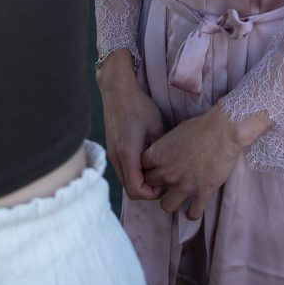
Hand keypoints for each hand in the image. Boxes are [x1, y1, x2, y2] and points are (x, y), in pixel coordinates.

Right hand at [97, 54, 165, 200]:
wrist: (117, 90)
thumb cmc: (139, 105)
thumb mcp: (157, 127)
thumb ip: (162, 150)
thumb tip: (171, 167)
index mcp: (127, 154)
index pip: (136, 190)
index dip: (152, 194)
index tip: (166, 184)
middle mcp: (116, 158)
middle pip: (130, 190)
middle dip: (148, 191)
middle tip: (164, 180)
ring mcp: (112, 155)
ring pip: (126, 181)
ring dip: (140, 182)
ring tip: (158, 170)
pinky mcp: (112, 150)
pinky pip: (123, 171)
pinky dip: (135, 173)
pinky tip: (148, 162)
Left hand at [140, 105, 245, 219]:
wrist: (223, 131)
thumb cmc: (200, 126)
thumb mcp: (175, 132)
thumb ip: (166, 147)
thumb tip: (166, 153)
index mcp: (158, 154)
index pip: (142, 167)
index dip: (150, 167)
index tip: (157, 166)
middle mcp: (167, 172)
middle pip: (152, 185)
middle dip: (158, 182)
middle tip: (168, 179)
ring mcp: (184, 185)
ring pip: (166, 206)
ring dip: (171, 201)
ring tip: (177, 197)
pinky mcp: (201, 193)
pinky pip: (192, 214)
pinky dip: (192, 213)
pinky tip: (193, 209)